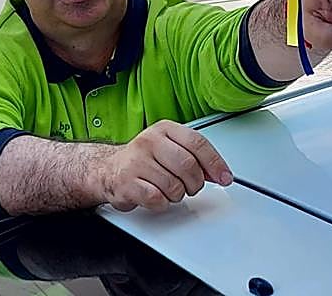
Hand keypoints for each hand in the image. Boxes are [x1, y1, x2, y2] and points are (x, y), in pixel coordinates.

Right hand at [96, 120, 232, 211]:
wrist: (107, 170)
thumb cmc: (143, 160)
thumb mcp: (170, 148)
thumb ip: (195, 157)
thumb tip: (219, 172)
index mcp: (164, 129)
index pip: (197, 143)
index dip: (215, 163)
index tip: (224, 177)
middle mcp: (149, 141)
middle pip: (188, 165)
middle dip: (195, 183)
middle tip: (191, 187)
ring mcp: (136, 161)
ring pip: (174, 185)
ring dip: (177, 194)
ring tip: (168, 189)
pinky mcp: (127, 182)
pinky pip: (157, 198)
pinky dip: (162, 203)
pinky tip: (156, 195)